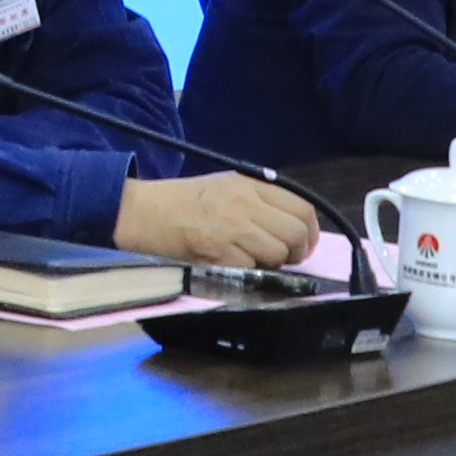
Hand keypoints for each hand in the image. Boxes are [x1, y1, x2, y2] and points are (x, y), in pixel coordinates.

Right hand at [117, 172, 323, 267]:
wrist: (144, 211)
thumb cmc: (183, 201)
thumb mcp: (226, 186)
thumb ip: (259, 200)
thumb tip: (291, 227)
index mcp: (250, 184)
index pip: (302, 207)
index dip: (310, 231)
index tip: (303, 243)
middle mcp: (246, 202)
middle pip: (296, 232)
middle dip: (297, 251)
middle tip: (285, 258)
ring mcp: (234, 227)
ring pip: (278, 253)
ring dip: (272, 263)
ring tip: (254, 260)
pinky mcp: (220, 252)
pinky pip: (253, 268)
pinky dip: (248, 272)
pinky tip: (233, 264)